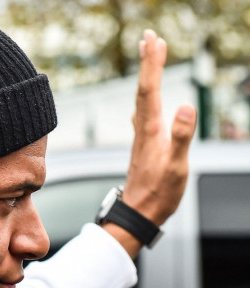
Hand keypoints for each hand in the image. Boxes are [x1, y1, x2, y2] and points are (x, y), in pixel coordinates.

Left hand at [103, 30, 196, 256]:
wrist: (139, 212)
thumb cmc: (159, 193)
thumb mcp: (176, 166)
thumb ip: (182, 136)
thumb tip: (186, 105)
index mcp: (150, 130)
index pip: (150, 90)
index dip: (152, 65)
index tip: (154, 41)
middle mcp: (142, 129)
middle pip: (143, 89)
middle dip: (147, 62)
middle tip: (149, 37)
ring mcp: (142, 136)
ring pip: (142, 98)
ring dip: (146, 75)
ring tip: (148, 56)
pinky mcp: (144, 144)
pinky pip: (144, 111)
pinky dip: (146, 94)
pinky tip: (144, 96)